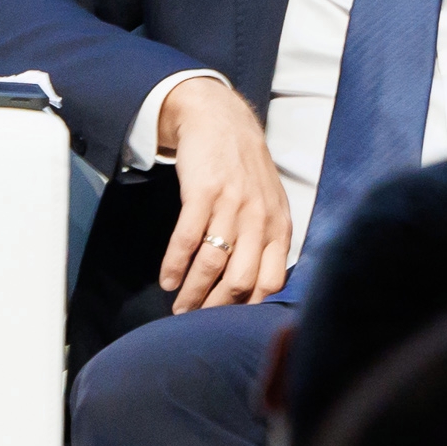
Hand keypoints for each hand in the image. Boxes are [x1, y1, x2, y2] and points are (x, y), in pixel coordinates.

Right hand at [157, 79, 294, 310]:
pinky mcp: (204, 194)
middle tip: (196, 321)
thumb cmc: (245, 171)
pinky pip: (188, 238)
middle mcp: (260, 220)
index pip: (272, 281)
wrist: (221, 122)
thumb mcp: (269, 205)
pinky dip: (175, 264)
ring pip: (213, 263)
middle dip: (217, 308)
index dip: (250, 307)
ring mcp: (232, 207)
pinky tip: (167, 280)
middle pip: (241, 280)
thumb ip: (267, 241)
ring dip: (192, 291)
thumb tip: (256, 286)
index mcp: (279, 227)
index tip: (229, 323)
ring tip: (178, 308)